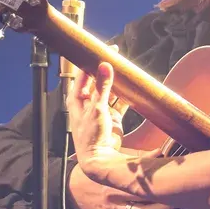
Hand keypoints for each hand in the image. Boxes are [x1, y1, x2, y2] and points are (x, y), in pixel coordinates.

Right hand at [66, 164, 172, 208]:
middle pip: (144, 205)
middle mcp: (114, 197)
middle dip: (163, 204)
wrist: (72, 188)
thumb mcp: (113, 160)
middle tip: (175, 199)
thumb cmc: (96, 171)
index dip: (158, 188)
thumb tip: (159, 152)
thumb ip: (136, 157)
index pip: (141, 185)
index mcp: (114, 180)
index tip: (172, 184)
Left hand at [67, 62, 126, 185]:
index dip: (94, 60)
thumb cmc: (90, 135)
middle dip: (107, 69)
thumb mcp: (97, 108)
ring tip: (126, 71)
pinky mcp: (112, 117)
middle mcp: (87, 102)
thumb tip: (105, 65)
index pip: (84, 73)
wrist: (99, 158)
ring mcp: (100, 109)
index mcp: (76, 97)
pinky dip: (126, 96)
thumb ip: (103, 86)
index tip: (106, 50)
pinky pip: (120, 102)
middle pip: (98, 80)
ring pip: (110, 90)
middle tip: (117, 57)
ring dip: (118, 82)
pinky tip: (132, 89)